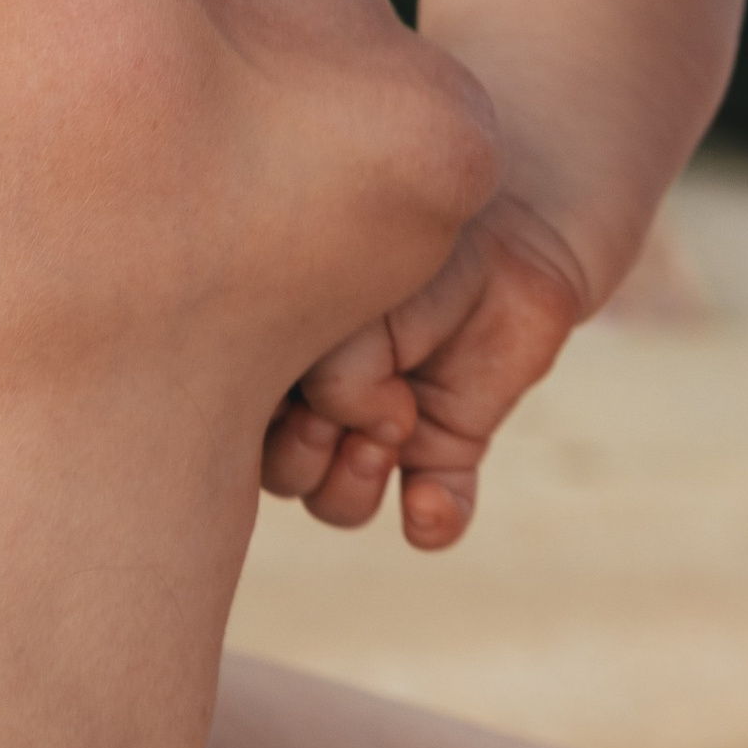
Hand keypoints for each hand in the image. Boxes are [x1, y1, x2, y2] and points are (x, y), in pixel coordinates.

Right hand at [263, 194, 586, 551]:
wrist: (516, 227)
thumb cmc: (417, 245)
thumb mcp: (354, 298)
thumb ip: (335, 377)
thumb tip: (370, 443)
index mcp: (278, 350)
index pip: (231, 416)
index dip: (248, 422)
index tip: (287, 388)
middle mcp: (321, 399)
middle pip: (276, 474)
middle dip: (299, 460)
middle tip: (331, 420)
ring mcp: (383, 431)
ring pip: (336, 504)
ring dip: (350, 488)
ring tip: (390, 437)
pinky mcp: (447, 450)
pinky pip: (432, 518)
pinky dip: (431, 521)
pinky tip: (429, 502)